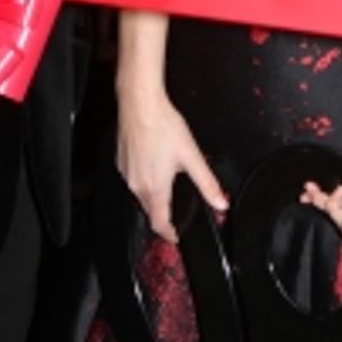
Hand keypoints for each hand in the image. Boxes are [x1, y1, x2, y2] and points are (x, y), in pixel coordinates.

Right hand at [116, 94, 226, 241]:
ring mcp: (126, 173)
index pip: (159, 223)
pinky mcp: (120, 161)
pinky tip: (153, 163)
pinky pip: (132, 178)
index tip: (176, 236)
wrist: (140, 105)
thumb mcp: (192, 157)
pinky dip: (143, 178)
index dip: (169, 233)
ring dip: (152, 195)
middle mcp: (137, 185)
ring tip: (166, 183)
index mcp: (155, 189)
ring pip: (140, 194)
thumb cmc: (164, 127)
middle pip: (149, 209)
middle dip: (162, 213)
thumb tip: (221, 204)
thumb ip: (207, 184)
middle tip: (175, 211)